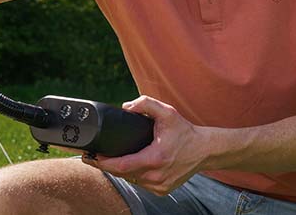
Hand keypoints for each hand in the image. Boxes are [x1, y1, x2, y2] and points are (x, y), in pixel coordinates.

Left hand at [83, 96, 209, 195]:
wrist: (204, 150)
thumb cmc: (185, 132)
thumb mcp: (167, 112)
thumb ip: (146, 104)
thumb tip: (125, 107)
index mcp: (154, 158)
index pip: (120, 166)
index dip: (103, 162)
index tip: (91, 156)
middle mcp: (156, 176)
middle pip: (122, 174)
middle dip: (107, 165)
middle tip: (93, 156)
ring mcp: (159, 185)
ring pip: (131, 180)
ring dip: (120, 171)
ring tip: (109, 160)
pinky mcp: (162, 190)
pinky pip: (141, 183)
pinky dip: (134, 175)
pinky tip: (129, 166)